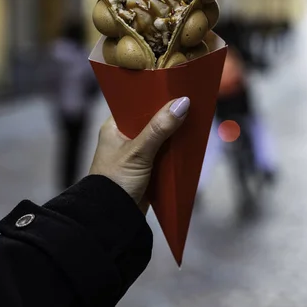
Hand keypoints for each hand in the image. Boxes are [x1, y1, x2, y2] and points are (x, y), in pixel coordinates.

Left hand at [89, 97, 189, 212]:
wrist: (111, 218)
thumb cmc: (116, 180)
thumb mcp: (138, 152)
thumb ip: (159, 128)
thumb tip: (182, 103)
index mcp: (114, 127)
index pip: (137, 104)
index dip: (155, 96)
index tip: (176, 88)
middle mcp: (124, 138)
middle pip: (151, 120)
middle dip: (169, 115)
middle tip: (192, 102)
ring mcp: (136, 154)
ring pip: (160, 137)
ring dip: (174, 133)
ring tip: (196, 118)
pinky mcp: (147, 169)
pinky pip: (164, 154)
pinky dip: (175, 151)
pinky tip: (190, 143)